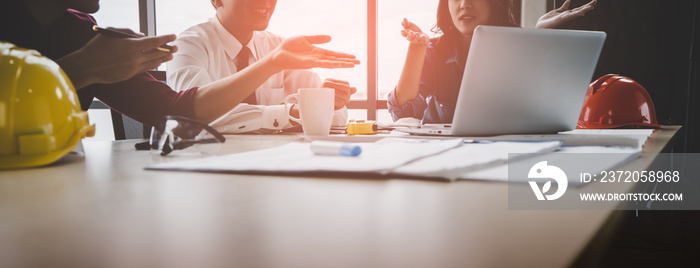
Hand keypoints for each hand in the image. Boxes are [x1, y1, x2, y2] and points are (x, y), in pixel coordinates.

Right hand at [59, 28, 175, 88]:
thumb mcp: (112, 33)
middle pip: (156, 54)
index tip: (173, 36)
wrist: (87, 67)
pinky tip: (158, 62)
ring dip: (162, 58)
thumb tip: (143, 36)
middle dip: (167, 50)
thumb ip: (129, 32)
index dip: (165, 39)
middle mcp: (134, 58)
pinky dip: (153, 65)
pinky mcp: (129, 75)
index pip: (154, 42)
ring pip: (152, 63)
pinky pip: (145, 69)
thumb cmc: (97, 47)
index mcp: (130, 46)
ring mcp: (133, 68)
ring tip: (170, 55)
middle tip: (176, 47)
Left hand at [268, 35, 359, 70]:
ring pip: (332, 63)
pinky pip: (324, 64)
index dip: (343, 56)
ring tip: (353, 64)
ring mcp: (315, 62)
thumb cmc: (289, 47)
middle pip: (336, 59)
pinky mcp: (310, 64)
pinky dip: (333, 64)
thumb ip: (317, 39)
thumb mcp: (305, 38)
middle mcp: (318, 58)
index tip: (353, 57)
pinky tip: (340, 64)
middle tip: (358, 62)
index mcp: (317, 52)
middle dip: (347, 61)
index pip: (333, 54)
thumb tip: (330, 38)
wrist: (278, 54)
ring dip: (343, 64)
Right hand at [323, 78, 356, 109]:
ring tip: (340, 104)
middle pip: (347, 89)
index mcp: (328, 80)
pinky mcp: (327, 99)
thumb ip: (345, 90)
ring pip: (345, 95)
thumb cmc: (326, 100)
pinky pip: (340, 102)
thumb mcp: (336, 93)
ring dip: (344, 102)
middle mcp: (326, 83)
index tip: (345, 97)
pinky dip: (341, 105)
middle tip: (344, 101)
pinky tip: (336, 106)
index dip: (349, 90)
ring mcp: (326, 91)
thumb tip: (355, 89)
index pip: (346, 83)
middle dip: (348, 96)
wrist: (315, 107)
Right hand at [401, 18, 428, 45]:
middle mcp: (411, 38)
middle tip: (411, 32)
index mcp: (407, 34)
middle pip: (409, 38)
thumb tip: (404, 18)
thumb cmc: (413, 29)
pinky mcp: (422, 40)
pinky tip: (423, 36)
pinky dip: (422, 38)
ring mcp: (417, 40)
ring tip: (417, 33)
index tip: (402, 30)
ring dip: (416, 37)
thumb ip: (406, 23)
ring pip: (415, 39)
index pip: (403, 34)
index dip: (403, 33)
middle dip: (409, 36)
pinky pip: (422, 40)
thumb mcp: (409, 25)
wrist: (421, 35)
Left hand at [535, 0, 596, 28]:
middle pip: (579, 10)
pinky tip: (581, 12)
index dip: (586, 6)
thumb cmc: (548, 20)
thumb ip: (564, 7)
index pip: (578, 9)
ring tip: (591, 7)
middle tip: (595, 2)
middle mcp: (567, 16)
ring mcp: (564, 18)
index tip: (593, 2)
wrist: (540, 27)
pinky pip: (569, 16)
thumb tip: (569, 1)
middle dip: (587, 6)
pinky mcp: (560, 19)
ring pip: (576, 13)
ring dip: (584, 10)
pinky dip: (575, 14)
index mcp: (567, 14)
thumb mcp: (557, 11)